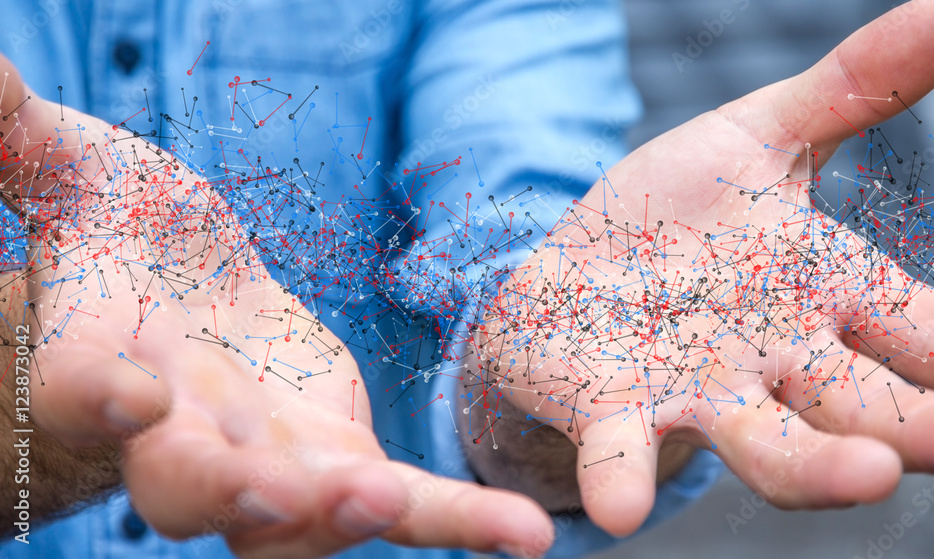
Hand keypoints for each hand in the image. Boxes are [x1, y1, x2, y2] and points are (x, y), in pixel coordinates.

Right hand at [0, 57, 552, 557]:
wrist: (183, 293)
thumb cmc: (124, 231)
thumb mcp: (75, 172)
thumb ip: (20, 134)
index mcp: (100, 362)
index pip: (77, 388)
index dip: (92, 396)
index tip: (125, 389)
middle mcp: (178, 432)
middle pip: (182, 483)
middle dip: (219, 489)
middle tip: (268, 492)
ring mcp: (266, 458)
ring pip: (295, 514)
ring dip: (336, 517)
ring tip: (384, 502)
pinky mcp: (340, 456)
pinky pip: (398, 502)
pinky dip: (455, 522)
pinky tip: (525, 536)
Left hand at [479, 0, 933, 536]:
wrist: (572, 271)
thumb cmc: (677, 218)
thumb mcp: (760, 142)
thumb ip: (848, 92)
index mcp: (825, 298)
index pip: (923, 329)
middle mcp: (775, 361)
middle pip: (861, 403)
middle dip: (918, 427)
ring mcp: (694, 392)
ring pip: (765, 443)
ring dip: (812, 468)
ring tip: (867, 478)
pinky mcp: (610, 409)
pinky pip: (619, 452)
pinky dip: (621, 478)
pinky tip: (623, 506)